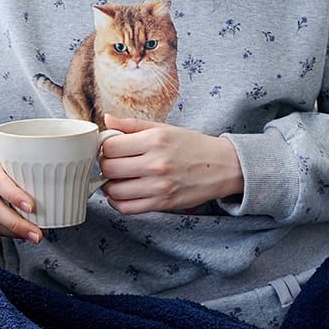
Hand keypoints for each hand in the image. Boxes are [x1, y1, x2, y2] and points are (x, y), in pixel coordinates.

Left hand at [99, 114, 243, 214]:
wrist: (222, 167)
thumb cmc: (192, 146)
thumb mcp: (164, 129)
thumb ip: (133, 125)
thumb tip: (107, 119)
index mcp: (155, 140)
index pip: (111, 146)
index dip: (105, 147)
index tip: (111, 149)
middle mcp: (156, 163)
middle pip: (109, 168)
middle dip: (105, 166)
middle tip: (112, 164)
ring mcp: (159, 186)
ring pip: (114, 191)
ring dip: (109, 186)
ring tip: (117, 179)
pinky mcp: (162, 203)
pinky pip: (127, 208)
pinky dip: (117, 202)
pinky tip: (122, 194)